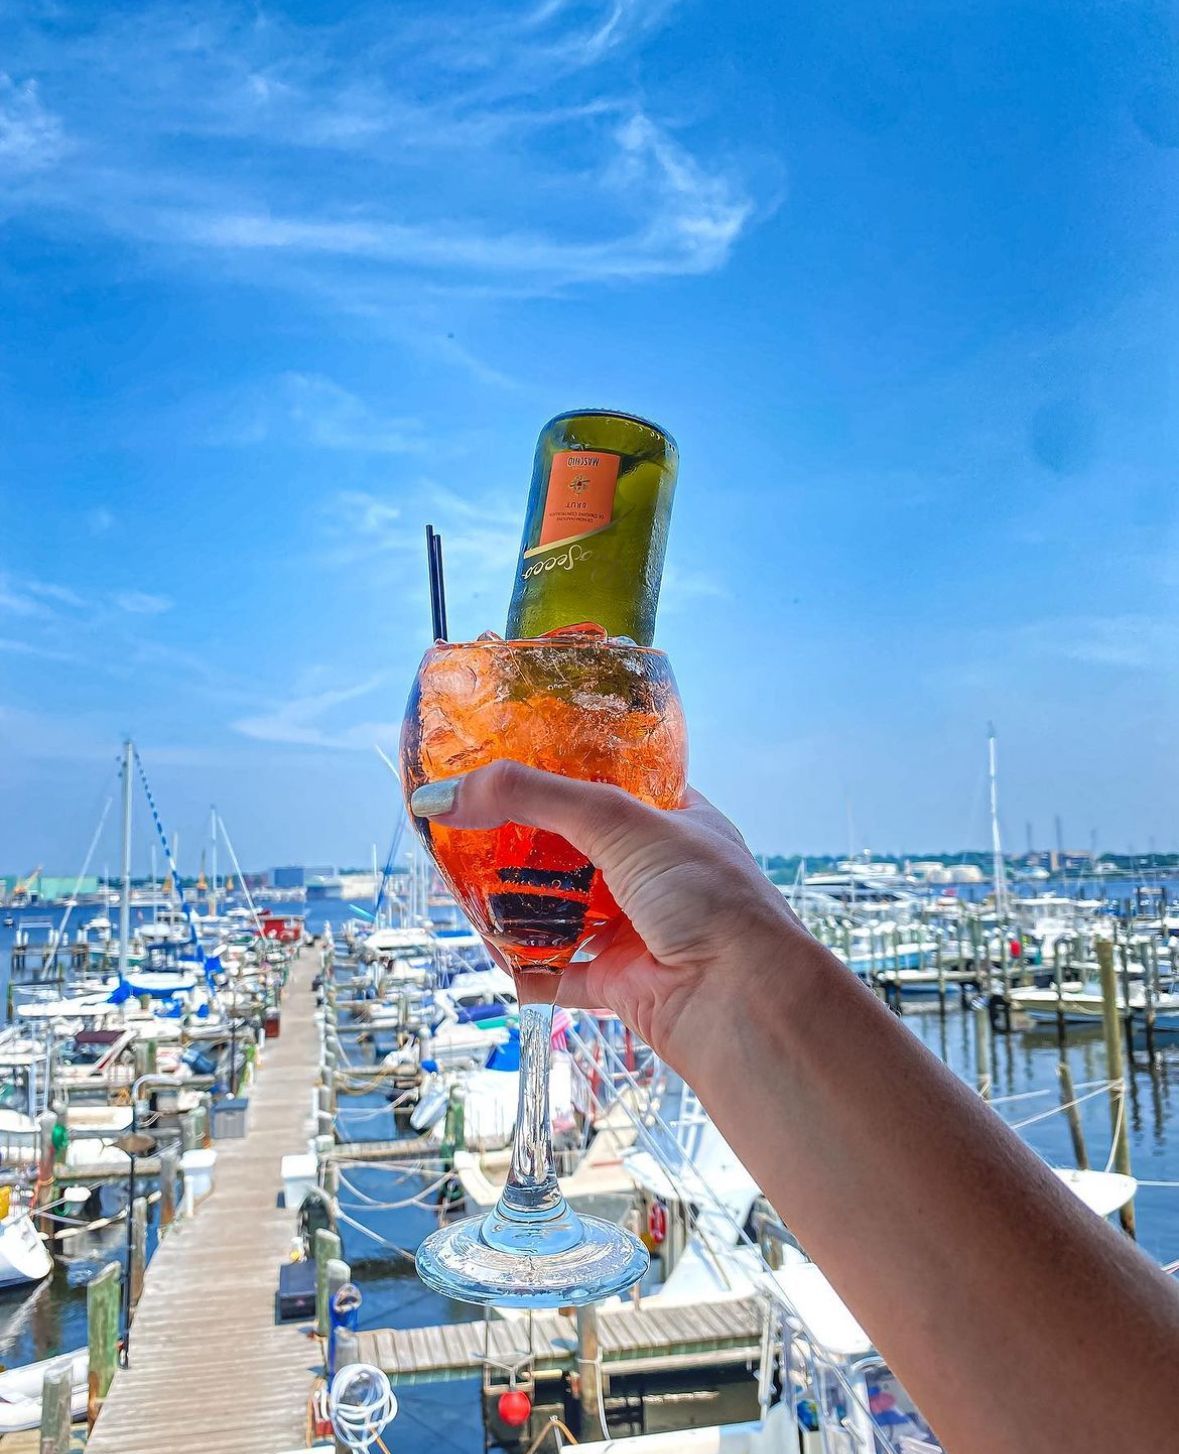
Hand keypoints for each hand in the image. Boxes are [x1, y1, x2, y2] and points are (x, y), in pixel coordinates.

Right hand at [410, 760, 808, 1069]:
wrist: (742, 1001)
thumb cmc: (708, 896)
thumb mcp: (621, 821)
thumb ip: (535, 798)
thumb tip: (445, 792)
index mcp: (676, 820)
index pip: (611, 783)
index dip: (559, 772)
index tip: (504, 764)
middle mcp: (657, 874)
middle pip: (574, 849)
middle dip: (524, 841)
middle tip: (470, 823)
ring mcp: (636, 929)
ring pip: (561, 910)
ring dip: (517, 901)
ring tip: (464, 879)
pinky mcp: (616, 984)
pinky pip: (554, 972)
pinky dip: (522, 963)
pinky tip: (489, 945)